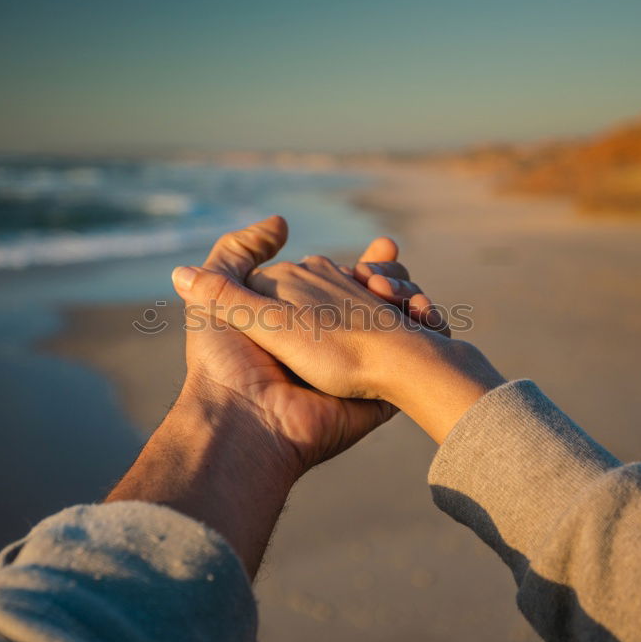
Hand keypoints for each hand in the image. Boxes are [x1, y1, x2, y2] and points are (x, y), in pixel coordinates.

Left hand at [108, 216, 441, 575]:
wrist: (248, 419)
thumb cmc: (226, 359)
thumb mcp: (216, 296)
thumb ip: (236, 255)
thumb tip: (281, 222)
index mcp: (295, 318)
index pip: (340, 280)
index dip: (364, 264)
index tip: (385, 246)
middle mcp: (327, 340)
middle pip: (374, 298)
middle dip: (393, 276)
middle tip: (394, 265)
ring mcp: (352, 367)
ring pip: (397, 322)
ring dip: (409, 297)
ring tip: (397, 291)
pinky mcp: (374, 394)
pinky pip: (412, 360)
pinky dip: (424, 332)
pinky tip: (422, 314)